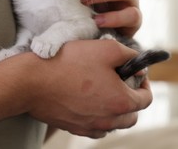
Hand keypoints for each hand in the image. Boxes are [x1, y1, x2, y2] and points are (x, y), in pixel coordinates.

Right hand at [21, 40, 151, 137]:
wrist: (32, 81)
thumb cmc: (69, 62)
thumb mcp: (107, 48)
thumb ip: (129, 56)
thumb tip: (140, 67)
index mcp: (121, 102)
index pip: (146, 99)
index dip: (145, 84)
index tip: (136, 74)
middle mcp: (108, 120)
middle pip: (132, 116)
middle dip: (132, 99)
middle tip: (121, 82)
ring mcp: (90, 127)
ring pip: (114, 123)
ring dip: (116, 110)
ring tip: (104, 90)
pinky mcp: (74, 128)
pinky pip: (95, 127)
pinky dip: (99, 117)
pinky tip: (89, 100)